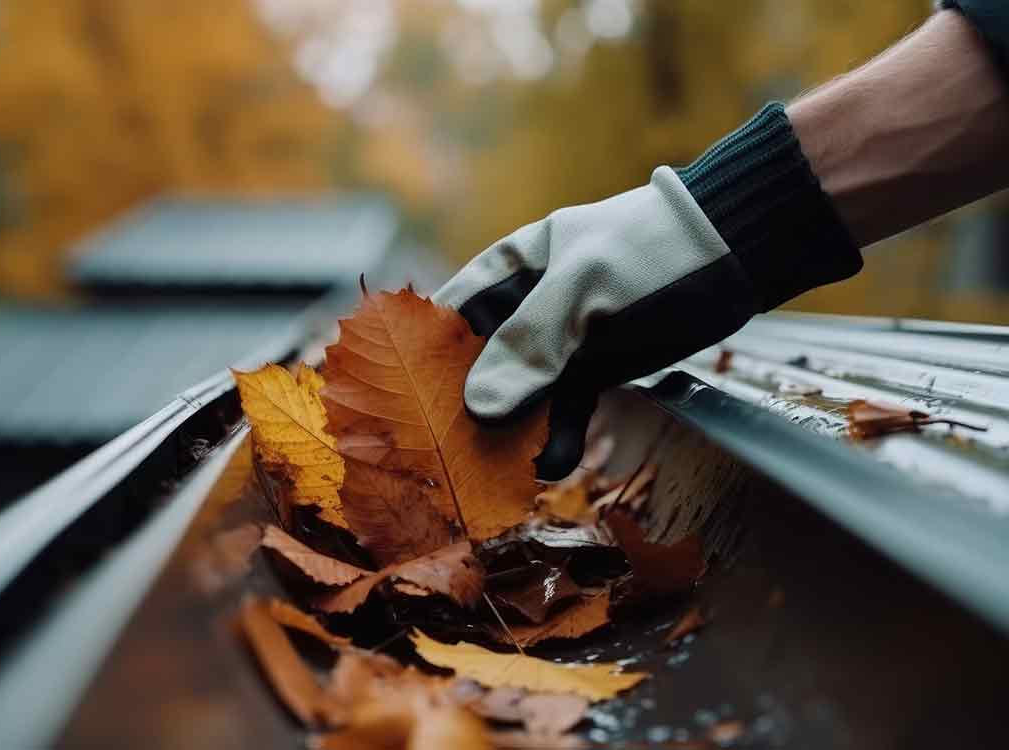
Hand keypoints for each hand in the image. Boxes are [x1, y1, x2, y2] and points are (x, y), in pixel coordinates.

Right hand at [434, 167, 753, 480]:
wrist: (733, 255)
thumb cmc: (649, 253)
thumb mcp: (585, 290)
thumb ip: (531, 344)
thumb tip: (478, 407)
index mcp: (507, 270)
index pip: (444, 318)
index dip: (417, 359)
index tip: (402, 406)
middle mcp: (522, 307)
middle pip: (473, 364)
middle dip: (459, 409)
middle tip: (445, 456)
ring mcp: (557, 342)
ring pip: (516, 395)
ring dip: (508, 434)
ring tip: (499, 474)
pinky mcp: (591, 369)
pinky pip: (561, 410)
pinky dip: (555, 437)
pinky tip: (551, 465)